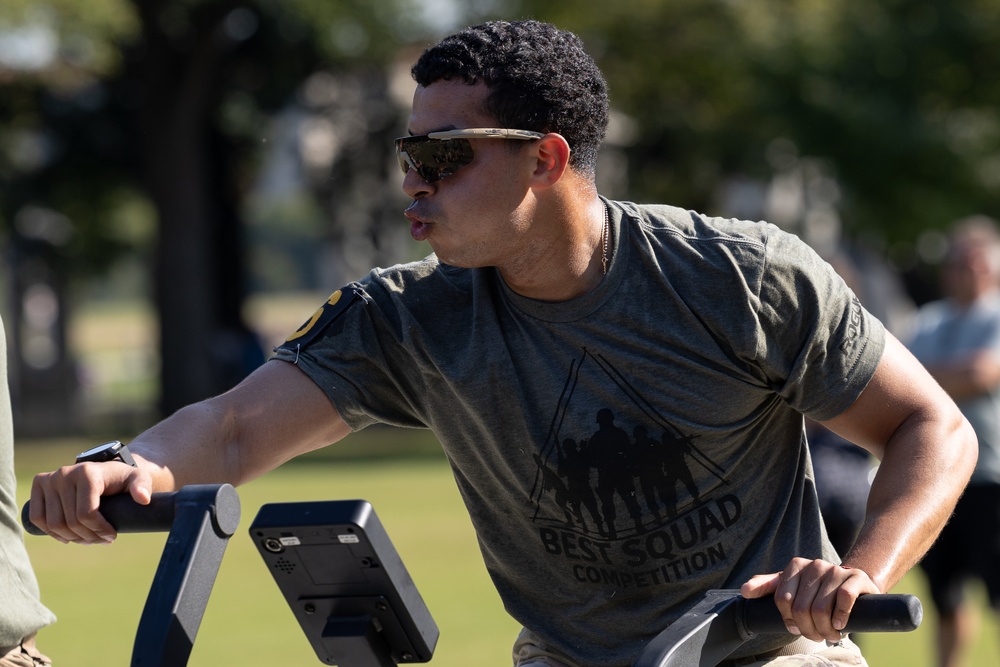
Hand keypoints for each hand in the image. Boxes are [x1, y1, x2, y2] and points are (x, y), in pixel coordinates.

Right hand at [30, 460, 152, 544]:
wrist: (108, 471)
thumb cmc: (124, 479)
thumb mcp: (139, 479)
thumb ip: (142, 486)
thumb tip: (143, 498)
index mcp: (88, 473)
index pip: (86, 514)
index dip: (99, 530)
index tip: (112, 536)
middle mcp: (65, 473)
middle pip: (70, 521)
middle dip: (88, 537)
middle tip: (102, 540)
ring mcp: (50, 479)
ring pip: (54, 524)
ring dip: (72, 538)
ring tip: (88, 539)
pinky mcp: (40, 484)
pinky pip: (38, 518)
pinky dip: (51, 532)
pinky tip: (67, 537)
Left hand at [740, 558, 880, 642]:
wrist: (852, 583)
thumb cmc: (816, 589)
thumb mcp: (790, 585)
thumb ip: (766, 586)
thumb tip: (744, 591)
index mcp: (795, 566)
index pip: (783, 600)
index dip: (789, 620)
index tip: (796, 628)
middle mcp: (814, 565)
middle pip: (802, 608)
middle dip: (808, 629)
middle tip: (816, 636)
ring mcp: (835, 570)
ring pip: (822, 608)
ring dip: (825, 630)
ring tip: (830, 635)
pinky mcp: (855, 578)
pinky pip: (844, 599)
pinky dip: (841, 617)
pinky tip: (839, 625)